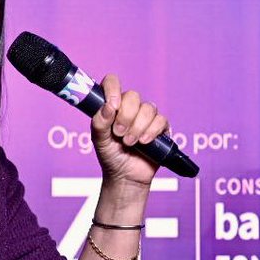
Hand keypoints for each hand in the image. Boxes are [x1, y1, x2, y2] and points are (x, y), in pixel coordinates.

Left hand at [90, 73, 169, 187]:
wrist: (126, 177)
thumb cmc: (110, 157)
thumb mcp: (99, 140)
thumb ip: (99, 123)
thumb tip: (108, 107)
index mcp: (112, 105)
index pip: (112, 83)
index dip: (113, 89)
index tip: (112, 106)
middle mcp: (129, 108)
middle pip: (133, 96)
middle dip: (125, 116)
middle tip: (119, 133)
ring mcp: (145, 117)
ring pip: (148, 108)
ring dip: (138, 127)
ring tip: (130, 142)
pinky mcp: (160, 128)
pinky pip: (161, 120)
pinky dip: (151, 132)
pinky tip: (144, 142)